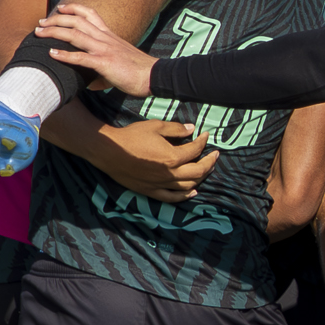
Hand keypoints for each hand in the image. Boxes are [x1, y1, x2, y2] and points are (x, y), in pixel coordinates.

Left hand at [36, 3, 155, 97]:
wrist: (156, 76)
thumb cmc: (141, 72)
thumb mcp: (121, 62)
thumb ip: (104, 67)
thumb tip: (90, 82)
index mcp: (111, 35)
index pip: (90, 14)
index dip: (73, 8)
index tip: (60, 8)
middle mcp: (106, 38)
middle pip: (77, 21)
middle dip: (56, 19)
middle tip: (41, 22)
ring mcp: (105, 49)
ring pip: (75, 34)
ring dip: (54, 32)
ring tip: (39, 33)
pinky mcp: (105, 63)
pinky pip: (81, 57)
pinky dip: (65, 55)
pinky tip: (52, 54)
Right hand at [86, 119, 216, 201]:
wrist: (109, 151)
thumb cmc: (131, 136)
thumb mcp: (155, 127)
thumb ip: (175, 128)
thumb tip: (192, 129)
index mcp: (172, 157)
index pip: (195, 150)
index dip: (203, 142)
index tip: (205, 135)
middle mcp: (170, 173)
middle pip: (198, 171)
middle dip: (210, 162)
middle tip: (215, 155)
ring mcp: (161, 184)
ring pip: (189, 186)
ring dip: (201, 178)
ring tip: (206, 169)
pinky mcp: (151, 191)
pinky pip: (172, 197)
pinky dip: (185, 195)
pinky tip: (193, 191)